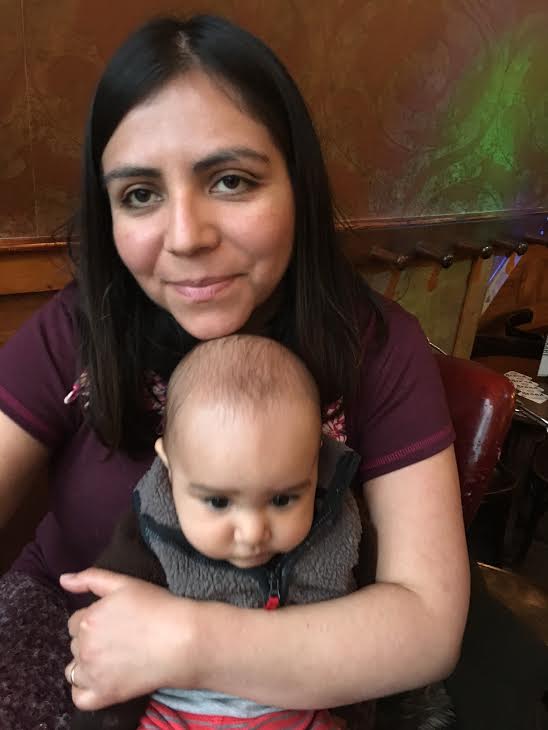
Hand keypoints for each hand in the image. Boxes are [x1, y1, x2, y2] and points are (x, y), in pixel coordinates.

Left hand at [60, 569, 198, 709]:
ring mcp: (93, 673)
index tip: (115, 621)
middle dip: (92, 640)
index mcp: (87, 620)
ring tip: (113, 657)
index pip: (76, 622)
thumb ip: (91, 578)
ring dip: (87, 664)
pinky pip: (79, 697)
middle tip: (120, 637)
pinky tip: (102, 679)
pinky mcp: (104, 695)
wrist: (183, 639)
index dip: (94, 620)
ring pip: (74, 670)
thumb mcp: (124, 583)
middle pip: (75, 645)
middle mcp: (84, 647)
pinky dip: (85, 690)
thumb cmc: (157, 607)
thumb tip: (64, 580)